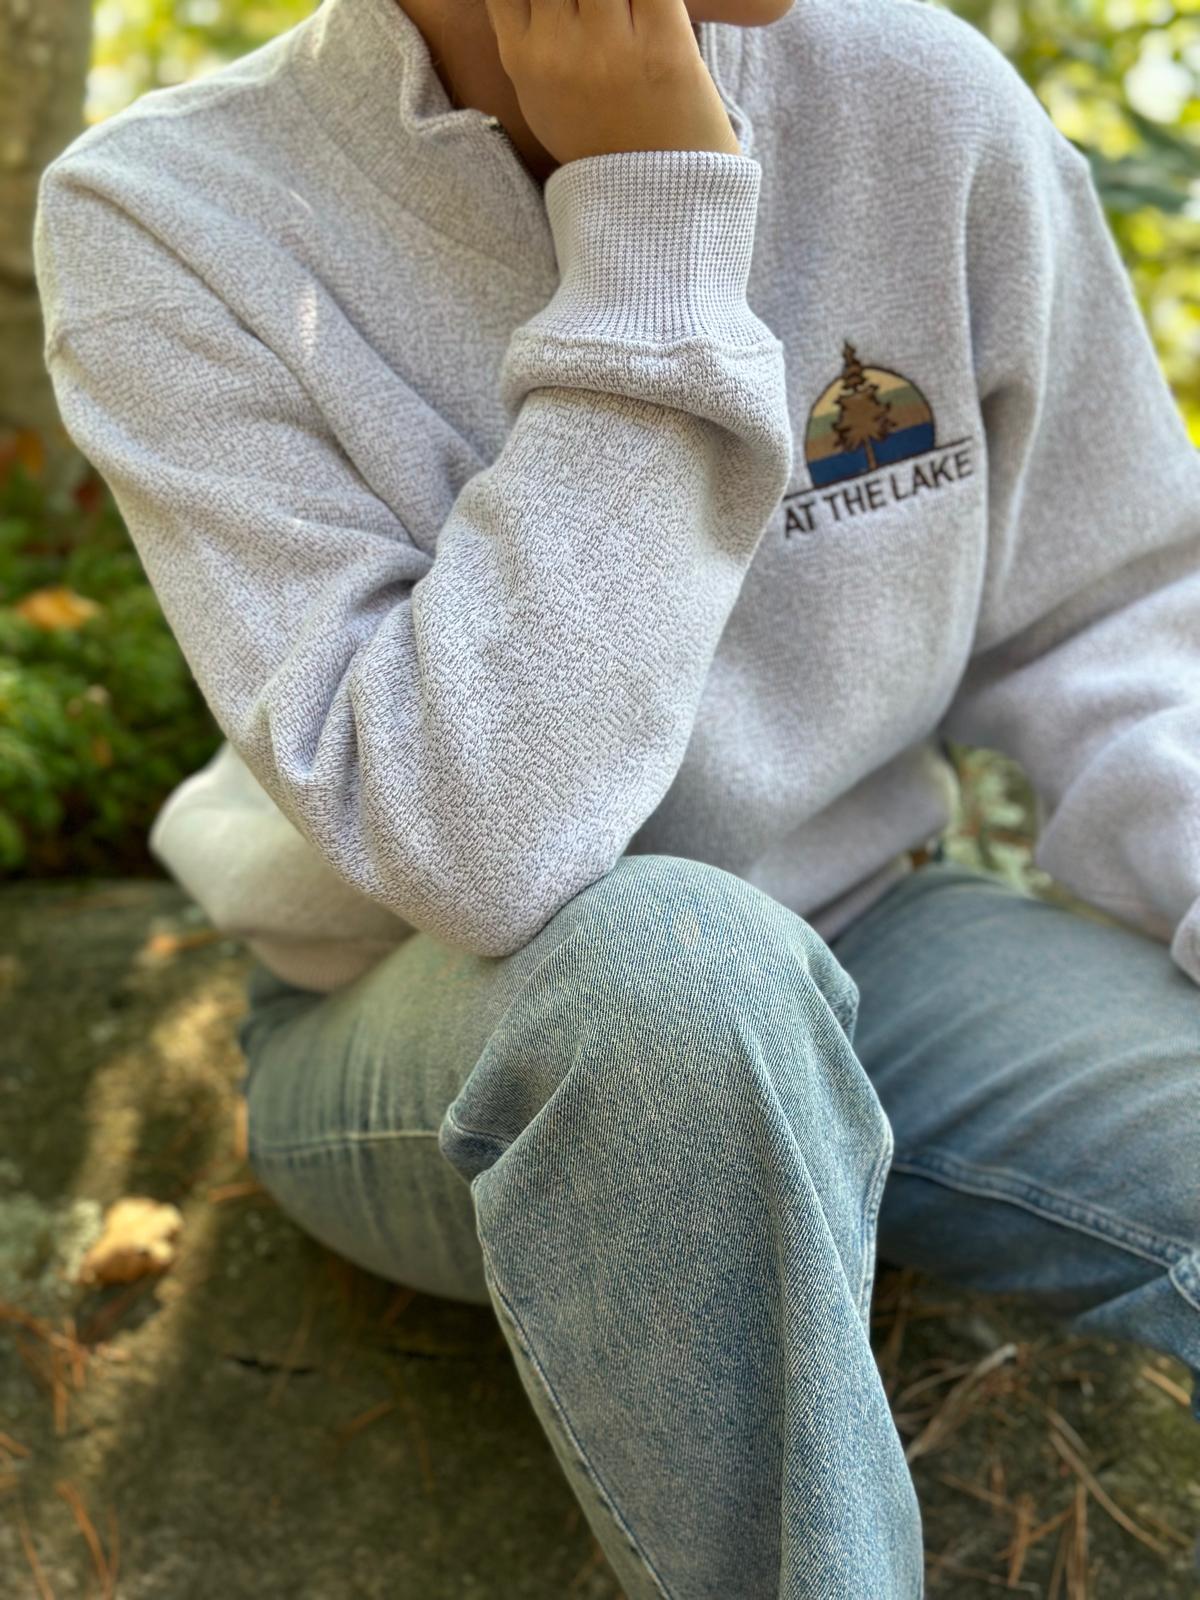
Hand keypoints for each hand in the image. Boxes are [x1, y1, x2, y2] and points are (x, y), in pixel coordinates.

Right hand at [481, 0, 741, 165]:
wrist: (658, 210)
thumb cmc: (605, 151)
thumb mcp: (543, 103)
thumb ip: (530, 40)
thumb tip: (528, 2)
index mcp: (522, 58)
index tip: (563, 3)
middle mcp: (556, 48)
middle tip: (599, 10)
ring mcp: (608, 46)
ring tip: (627, 14)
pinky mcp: (663, 44)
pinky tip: (656, 9)